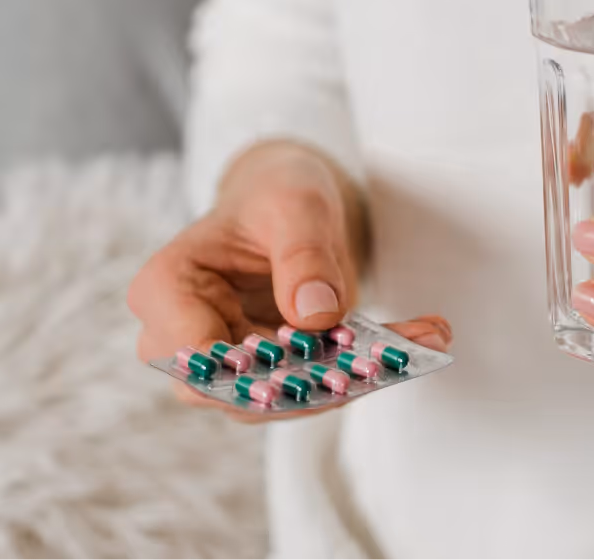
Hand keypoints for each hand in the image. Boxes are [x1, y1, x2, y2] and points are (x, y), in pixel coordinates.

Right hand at [129, 140, 451, 420]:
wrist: (289, 206)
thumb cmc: (276, 195)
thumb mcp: (294, 204)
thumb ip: (302, 254)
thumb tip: (316, 317)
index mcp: (167, 287)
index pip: (192, 352)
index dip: (246, 369)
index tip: (312, 357)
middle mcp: (184, 338)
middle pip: (237, 390)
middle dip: (313, 383)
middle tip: (387, 361)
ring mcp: (230, 364)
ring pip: (283, 399)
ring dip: (355, 378)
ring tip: (425, 338)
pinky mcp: (275, 374)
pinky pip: (319, 385)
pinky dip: (373, 367)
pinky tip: (426, 336)